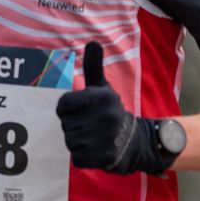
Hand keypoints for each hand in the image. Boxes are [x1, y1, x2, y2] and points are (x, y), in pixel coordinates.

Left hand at [57, 43, 164, 174]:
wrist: (136, 141)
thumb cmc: (111, 112)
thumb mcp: (104, 88)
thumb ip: (94, 67)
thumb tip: (93, 42)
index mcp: (101, 97)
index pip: (62, 105)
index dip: (69, 110)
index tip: (82, 111)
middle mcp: (105, 116)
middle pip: (65, 125)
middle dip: (74, 127)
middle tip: (91, 126)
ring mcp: (105, 137)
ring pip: (70, 141)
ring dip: (78, 142)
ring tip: (94, 138)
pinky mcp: (104, 156)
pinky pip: (77, 158)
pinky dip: (83, 157)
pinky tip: (95, 151)